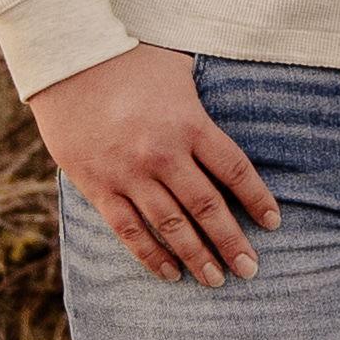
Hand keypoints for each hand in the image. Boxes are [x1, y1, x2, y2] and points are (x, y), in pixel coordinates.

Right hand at [30, 47, 280, 286]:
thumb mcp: (178, 71)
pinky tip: (170, 274)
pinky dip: (151, 256)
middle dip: (232, 242)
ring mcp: (130, 174)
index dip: (257, 200)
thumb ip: (201, 102)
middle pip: (207, 207)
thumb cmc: (129, 59)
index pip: (235, 171)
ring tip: (217, 280)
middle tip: (250, 269)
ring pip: (171, 226)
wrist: (67, 60)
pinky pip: (129, 231)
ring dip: (197, 256)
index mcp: (190, 125)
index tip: (272, 223)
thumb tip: (228, 113)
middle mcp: (164, 154)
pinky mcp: (99, 187)